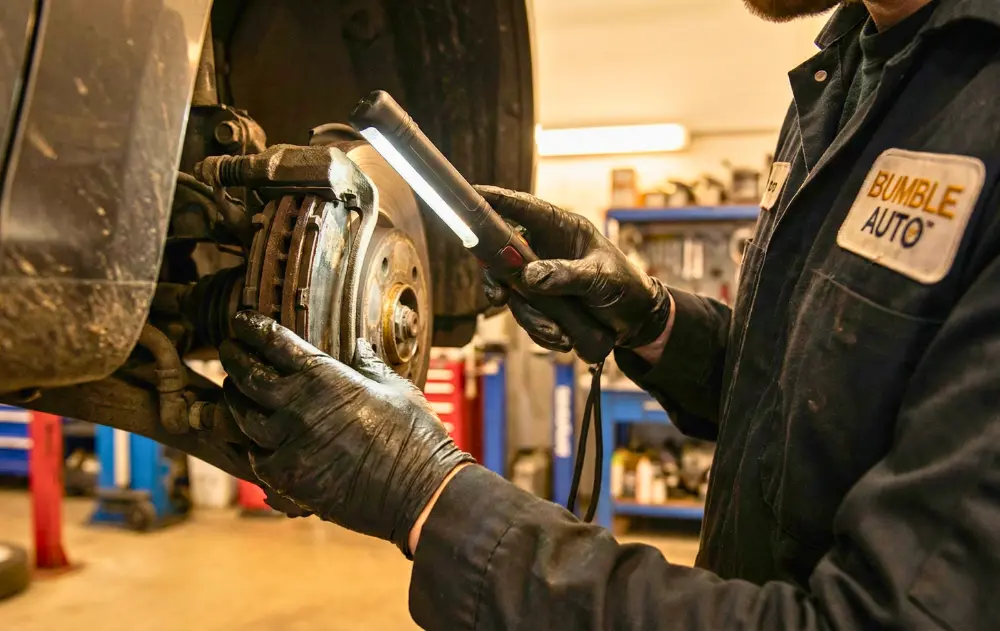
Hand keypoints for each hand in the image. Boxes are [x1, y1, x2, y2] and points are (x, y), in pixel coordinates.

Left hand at [219, 311, 473, 554]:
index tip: (241, 320)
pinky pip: (255, 456)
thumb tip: (359, 346)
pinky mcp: (287, 477)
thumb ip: (369, 364)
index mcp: (323, 377)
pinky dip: (251, 444)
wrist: (418, 490)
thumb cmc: (413, 435)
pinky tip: (253, 438)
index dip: (251, 328)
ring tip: (235, 390)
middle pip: (246, 376)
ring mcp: (287, 444)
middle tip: (228, 350)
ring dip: (235, 400)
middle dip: (234, 358)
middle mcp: (296, 407)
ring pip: (242, 416)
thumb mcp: (395, 387)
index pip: (273, 342)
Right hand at [476, 186, 672, 352]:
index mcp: (561, 229)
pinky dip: (540, 330)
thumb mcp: (601, 278)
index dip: (496, 199)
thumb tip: (530, 276)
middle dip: (498, 279)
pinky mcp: (541, 302)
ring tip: (558, 332)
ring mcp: (540, 277)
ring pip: (512, 293)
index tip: (472, 194)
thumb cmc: (626, 286)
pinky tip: (562, 337)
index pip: (523, 208)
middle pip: (502, 256)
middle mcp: (544, 249)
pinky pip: (525, 315)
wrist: (637, 321)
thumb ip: (567, 275)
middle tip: (499, 296)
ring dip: (530, 316)